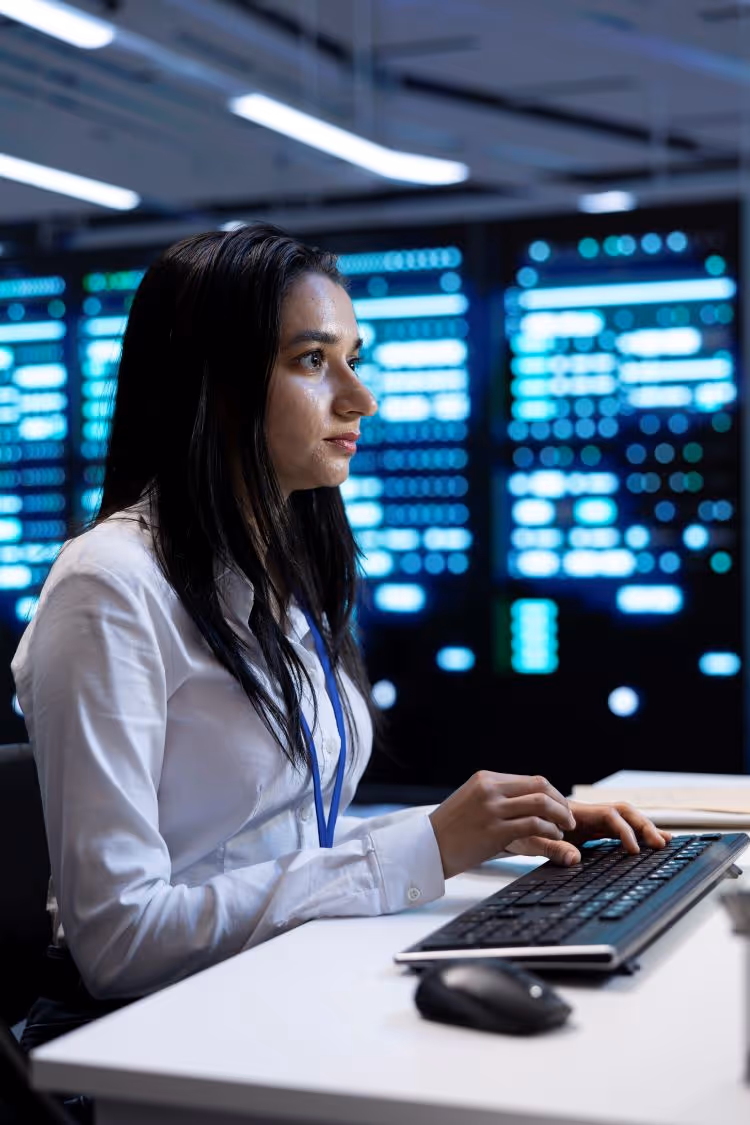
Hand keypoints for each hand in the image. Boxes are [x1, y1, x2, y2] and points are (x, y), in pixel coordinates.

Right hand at [429, 771, 575, 878]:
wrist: (426, 847)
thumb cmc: (451, 828)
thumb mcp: (472, 800)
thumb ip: (497, 796)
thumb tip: (528, 800)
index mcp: (486, 779)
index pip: (531, 780)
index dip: (553, 794)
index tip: (561, 807)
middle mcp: (490, 789)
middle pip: (540, 787)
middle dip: (561, 803)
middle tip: (569, 818)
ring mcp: (492, 809)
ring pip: (541, 804)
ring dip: (560, 817)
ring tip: (564, 829)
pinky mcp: (495, 831)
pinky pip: (533, 824)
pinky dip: (550, 830)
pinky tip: (553, 837)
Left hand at [505, 800, 671, 865]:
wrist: (507, 822)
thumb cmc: (518, 830)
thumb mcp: (530, 841)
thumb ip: (552, 847)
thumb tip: (575, 858)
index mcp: (575, 813)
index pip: (610, 815)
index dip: (625, 831)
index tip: (634, 850)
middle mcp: (585, 814)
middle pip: (623, 812)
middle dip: (644, 826)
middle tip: (661, 844)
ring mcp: (588, 821)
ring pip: (622, 818)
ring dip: (643, 827)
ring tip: (664, 842)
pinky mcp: (588, 829)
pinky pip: (614, 828)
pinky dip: (632, 833)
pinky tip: (647, 844)